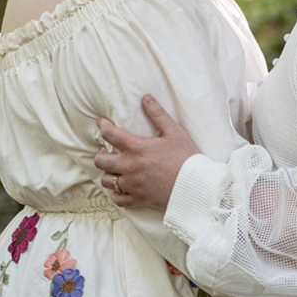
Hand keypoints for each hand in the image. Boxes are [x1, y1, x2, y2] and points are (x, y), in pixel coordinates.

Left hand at [94, 94, 198, 209]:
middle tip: (107, 151)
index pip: (110, 134)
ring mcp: (132, 185)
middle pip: (101, 161)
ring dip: (108, 174)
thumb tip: (145, 97)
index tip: (102, 123)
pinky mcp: (138, 199)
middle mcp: (130, 167)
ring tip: (114, 169)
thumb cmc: (186, 157)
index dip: (103, 126)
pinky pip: (117, 199)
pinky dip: (116, 193)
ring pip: (106, 181)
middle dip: (101, 154)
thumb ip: (158, 114)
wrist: (196, 185)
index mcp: (137, 148)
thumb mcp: (174, 132)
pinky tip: (122, 187)